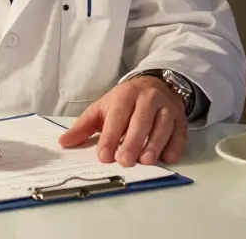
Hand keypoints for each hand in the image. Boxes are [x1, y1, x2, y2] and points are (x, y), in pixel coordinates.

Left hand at [58, 75, 187, 166]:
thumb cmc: (125, 101)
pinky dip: (175, 145)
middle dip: (132, 142)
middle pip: (141, 120)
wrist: (156, 84)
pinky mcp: (181, 118)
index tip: (104, 156)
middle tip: (125, 161)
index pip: (117, 116)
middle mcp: (148, 98)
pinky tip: (168, 157)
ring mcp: (167, 107)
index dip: (110, 136)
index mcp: (126, 94)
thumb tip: (64, 142)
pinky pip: (179, 132)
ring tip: (145, 161)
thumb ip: (84, 126)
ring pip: (163, 125)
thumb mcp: (103, 108)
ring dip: (155, 144)